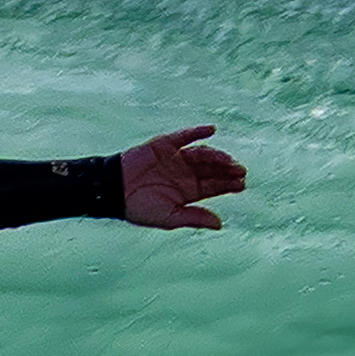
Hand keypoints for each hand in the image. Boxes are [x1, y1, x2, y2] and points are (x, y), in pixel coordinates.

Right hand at [120, 125, 245, 229]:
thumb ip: (194, 218)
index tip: (242, 184)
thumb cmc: (138, 208)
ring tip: (227, 161)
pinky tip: (211, 130)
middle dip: (228, 170)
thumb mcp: (168, 217)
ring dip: (217, 156)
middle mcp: (186, 173)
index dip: (229, 184)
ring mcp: (177, 157)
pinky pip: (185, 136)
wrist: (112, 191)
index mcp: (188, 191)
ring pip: (203, 154)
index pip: (214, 186)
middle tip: (240, 171)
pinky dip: (198, 132)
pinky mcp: (166, 144)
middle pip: (213, 169)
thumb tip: (220, 225)